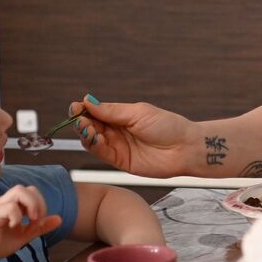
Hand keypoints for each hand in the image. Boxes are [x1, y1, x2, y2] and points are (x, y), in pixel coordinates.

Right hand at [0, 185, 62, 261]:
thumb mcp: (24, 236)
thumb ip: (40, 227)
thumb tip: (60, 219)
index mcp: (12, 205)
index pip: (32, 192)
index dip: (41, 204)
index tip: (39, 222)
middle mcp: (5, 202)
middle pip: (27, 188)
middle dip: (38, 203)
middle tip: (36, 220)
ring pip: (19, 191)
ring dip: (31, 205)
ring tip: (30, 221)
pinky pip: (10, 206)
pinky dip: (18, 216)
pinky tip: (15, 227)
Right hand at [70, 97, 193, 177]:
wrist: (185, 148)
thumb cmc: (167, 126)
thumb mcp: (138, 113)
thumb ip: (112, 111)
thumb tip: (88, 101)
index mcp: (122, 116)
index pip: (96, 112)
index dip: (83, 110)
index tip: (75, 107)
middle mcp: (117, 131)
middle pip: (90, 126)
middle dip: (81, 122)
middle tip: (79, 119)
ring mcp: (118, 146)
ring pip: (92, 140)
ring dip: (85, 133)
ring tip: (86, 128)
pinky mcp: (120, 161)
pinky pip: (101, 153)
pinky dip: (94, 145)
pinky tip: (94, 137)